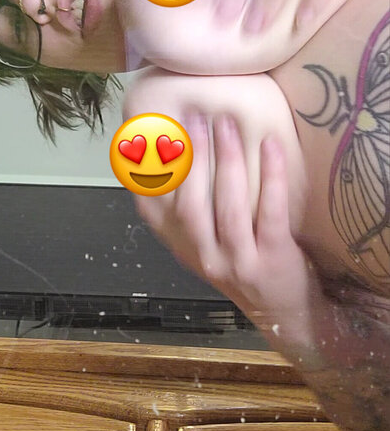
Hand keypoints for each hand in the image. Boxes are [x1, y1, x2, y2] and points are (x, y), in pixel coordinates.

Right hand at [134, 112, 312, 325]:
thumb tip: (173, 158)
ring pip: (229, 207)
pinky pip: (271, 211)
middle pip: (191, 205)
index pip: (154, 212)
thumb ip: (190, 214)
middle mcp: (206, 257)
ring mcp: (239, 261)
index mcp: (185, 249)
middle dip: (192, 158)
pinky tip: (271, 145)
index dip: (148, 173)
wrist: (283, 312)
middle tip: (196, 118)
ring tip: (226, 124)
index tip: (149, 136)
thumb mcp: (206, 246)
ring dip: (227, 161)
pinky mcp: (273, 258)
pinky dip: (271, 175)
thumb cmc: (244, 266)